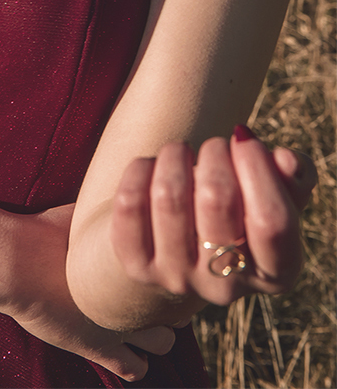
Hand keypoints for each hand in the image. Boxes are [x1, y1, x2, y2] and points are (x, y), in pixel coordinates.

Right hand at [0, 203, 175, 381]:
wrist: (19, 263)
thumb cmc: (47, 231)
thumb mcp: (84, 215)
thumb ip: (107, 212)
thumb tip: (122, 182)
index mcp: (135, 261)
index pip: (175, 271)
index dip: (172, 269)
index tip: (164, 262)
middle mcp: (137, 295)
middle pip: (177, 306)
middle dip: (170, 302)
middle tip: (155, 294)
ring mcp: (122, 327)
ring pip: (163, 343)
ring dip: (156, 334)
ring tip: (141, 322)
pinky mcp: (101, 350)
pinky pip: (134, 369)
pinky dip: (135, 362)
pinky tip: (126, 350)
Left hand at [110, 128, 316, 310]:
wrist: (178, 244)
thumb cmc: (238, 209)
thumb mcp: (274, 196)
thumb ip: (292, 177)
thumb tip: (283, 158)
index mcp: (274, 271)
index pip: (273, 221)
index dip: (258, 167)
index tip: (244, 137)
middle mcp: (225, 285)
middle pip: (217, 200)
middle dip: (214, 153)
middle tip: (213, 146)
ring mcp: (177, 278)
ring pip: (168, 196)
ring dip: (176, 155)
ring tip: (183, 151)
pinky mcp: (137, 266)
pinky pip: (129, 203)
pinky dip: (140, 169)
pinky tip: (153, 167)